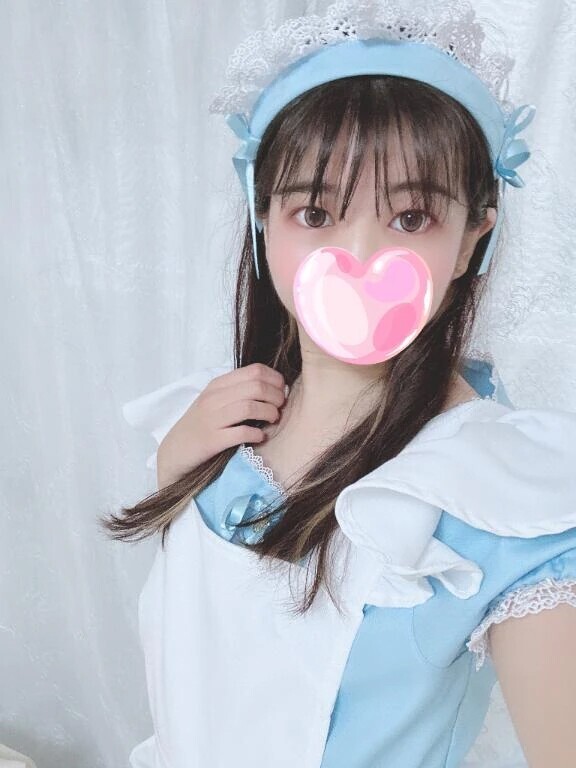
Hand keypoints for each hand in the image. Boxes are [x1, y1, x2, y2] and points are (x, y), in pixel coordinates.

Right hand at [156, 363, 286, 488]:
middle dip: (276, 396)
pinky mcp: (211, 441)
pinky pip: (241, 433)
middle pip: (256, 386)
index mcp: (217, 385)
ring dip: (269, 413)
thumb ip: (239, 392)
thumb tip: (276, 388)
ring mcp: (211, 419)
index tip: (281, 392)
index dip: (275, 380)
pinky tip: (260, 437)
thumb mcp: (216, 401)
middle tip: (280, 408)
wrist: (174, 452)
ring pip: (250, 407)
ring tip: (273, 420)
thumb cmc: (201, 426)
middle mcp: (213, 398)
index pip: (255, 370)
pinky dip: (256, 434)